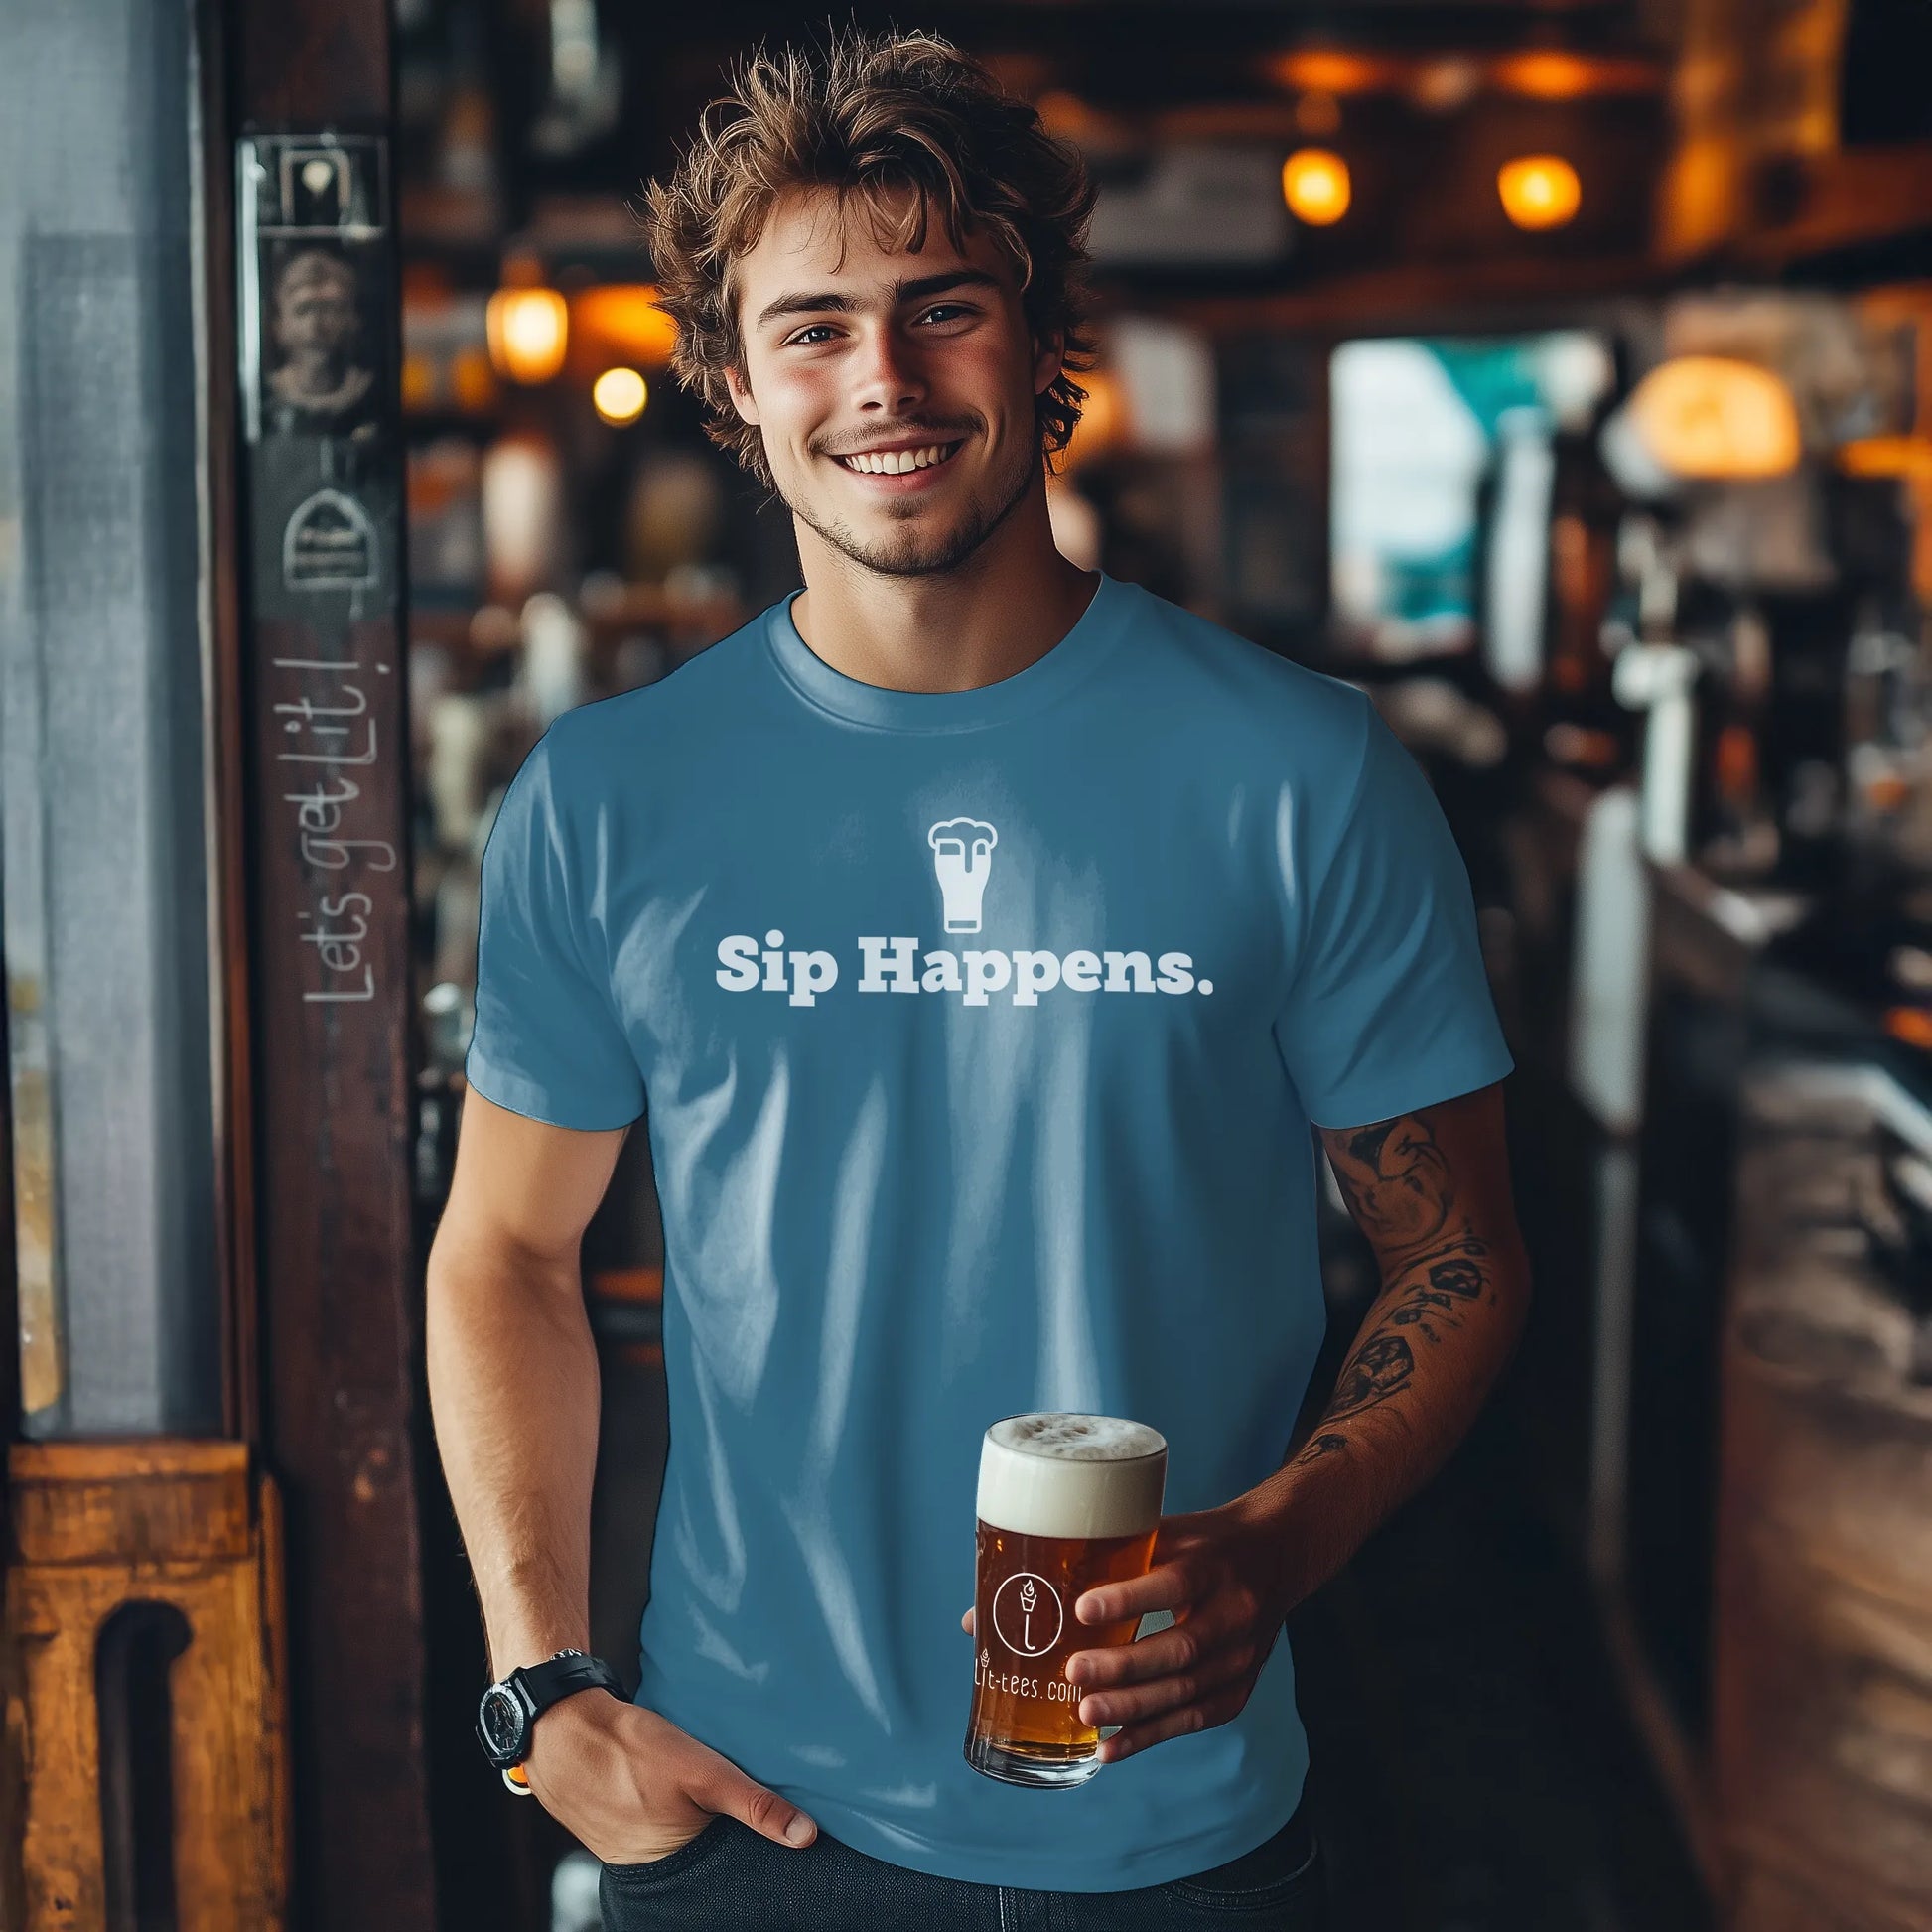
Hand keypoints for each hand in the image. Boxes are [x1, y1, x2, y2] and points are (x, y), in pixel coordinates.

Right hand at [521, 1692, 817, 1861]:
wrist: (559, 1726)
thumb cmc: (627, 1749)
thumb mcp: (701, 1771)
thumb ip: (752, 1804)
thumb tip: (806, 1836)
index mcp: (672, 1865)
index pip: (725, 1875)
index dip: (748, 1858)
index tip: (772, 1843)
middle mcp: (647, 1866)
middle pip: (702, 1855)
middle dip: (721, 1837)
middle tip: (731, 1805)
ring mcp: (624, 1847)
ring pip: (676, 1837)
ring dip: (691, 1819)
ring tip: (698, 1791)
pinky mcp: (611, 1823)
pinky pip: (649, 1822)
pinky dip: (663, 1807)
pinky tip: (666, 1783)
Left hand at [960, 1487, 1294, 1764]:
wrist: (1277, 1556)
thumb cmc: (1201, 1543)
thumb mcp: (1164, 1531)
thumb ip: (1103, 1555)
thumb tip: (1000, 1601)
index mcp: (1211, 1563)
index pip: (1173, 1582)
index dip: (1130, 1598)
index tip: (1082, 1607)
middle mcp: (1232, 1612)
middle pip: (1179, 1650)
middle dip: (1124, 1668)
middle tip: (1073, 1674)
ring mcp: (1241, 1657)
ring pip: (1187, 1692)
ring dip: (1133, 1710)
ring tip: (1085, 1716)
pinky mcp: (1239, 1689)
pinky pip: (1194, 1719)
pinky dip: (1150, 1736)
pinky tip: (1109, 1748)